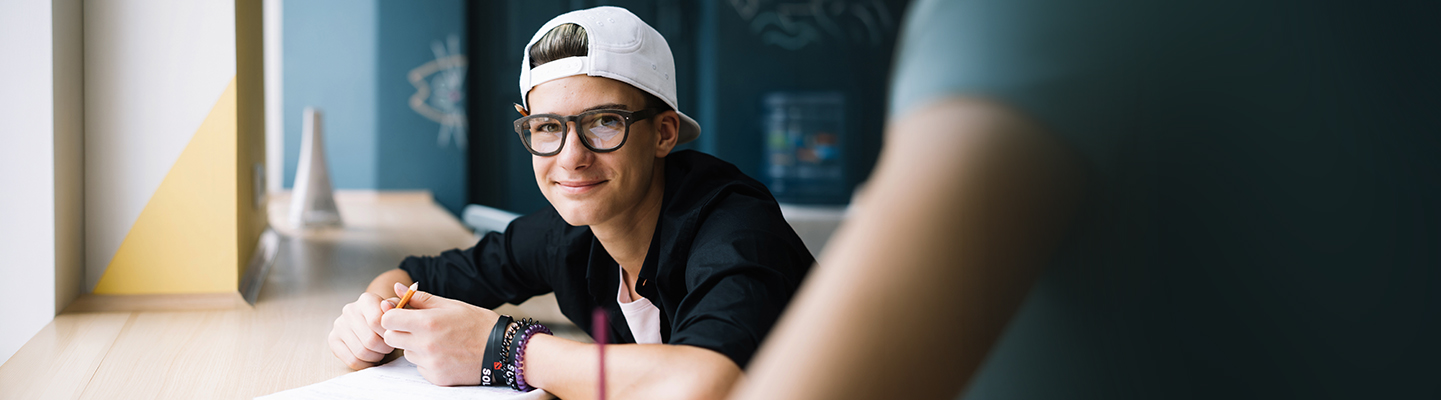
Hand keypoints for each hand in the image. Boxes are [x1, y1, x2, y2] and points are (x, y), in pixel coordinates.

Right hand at [328, 291, 399, 369]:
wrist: (371, 319)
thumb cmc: (387, 316)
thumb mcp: (397, 310)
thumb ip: (397, 307)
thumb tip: (387, 306)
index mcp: (366, 300)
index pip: (377, 322)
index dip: (389, 334)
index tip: (394, 336)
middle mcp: (349, 310)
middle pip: (370, 340)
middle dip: (384, 348)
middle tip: (389, 347)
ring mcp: (339, 325)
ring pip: (361, 352)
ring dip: (376, 356)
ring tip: (380, 351)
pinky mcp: (333, 339)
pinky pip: (351, 360)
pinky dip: (365, 364)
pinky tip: (370, 357)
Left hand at [381, 282, 500, 385]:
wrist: (501, 350)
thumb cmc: (478, 324)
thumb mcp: (451, 305)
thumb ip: (420, 298)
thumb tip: (398, 288)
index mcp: (427, 322)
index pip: (388, 319)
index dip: (393, 315)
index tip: (402, 314)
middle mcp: (426, 344)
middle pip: (391, 338)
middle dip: (399, 331)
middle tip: (418, 328)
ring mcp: (430, 363)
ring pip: (406, 353)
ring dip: (414, 346)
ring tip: (437, 341)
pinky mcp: (436, 377)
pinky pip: (419, 367)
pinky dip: (427, 361)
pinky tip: (444, 353)